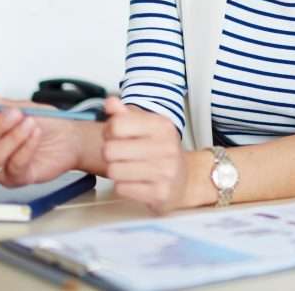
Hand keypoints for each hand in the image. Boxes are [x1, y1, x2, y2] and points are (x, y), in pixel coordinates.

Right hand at [0, 88, 80, 186]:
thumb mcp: (24, 108)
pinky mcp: (15, 178)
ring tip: (30, 124)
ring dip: (13, 137)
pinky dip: (26, 147)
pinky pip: (14, 166)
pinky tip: (36, 135)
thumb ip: (3, 104)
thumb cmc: (46, 123)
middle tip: (17, 114)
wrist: (70, 138)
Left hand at [102, 97, 187, 212]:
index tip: (115, 136)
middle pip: (110, 150)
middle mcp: (166, 147)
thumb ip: (126, 115)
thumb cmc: (161, 152)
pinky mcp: (160, 193)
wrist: (185, 180)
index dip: (108, 131)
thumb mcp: (148, 128)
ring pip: (114, 171)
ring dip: (115, 171)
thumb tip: (110, 101)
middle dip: (110, 154)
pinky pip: (122, 188)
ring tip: (127, 168)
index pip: (117, 125)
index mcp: (162, 126)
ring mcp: (165, 171)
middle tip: (120, 155)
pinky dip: (123, 186)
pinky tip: (134, 182)